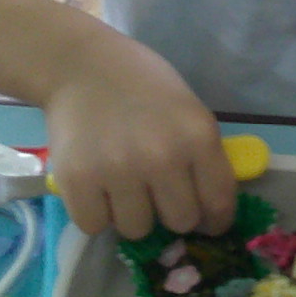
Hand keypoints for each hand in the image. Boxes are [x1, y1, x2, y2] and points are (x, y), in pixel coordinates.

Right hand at [43, 34, 234, 239]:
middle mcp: (161, 158)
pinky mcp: (76, 181)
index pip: (219, 203)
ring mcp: (117, 171)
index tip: (208, 222)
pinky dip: (96, 214)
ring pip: (136, 230)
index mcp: (197, 138)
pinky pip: (94, 226)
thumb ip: (202, 157)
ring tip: (122, 187)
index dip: (216, 219)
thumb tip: (210, 210)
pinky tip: (97, 188)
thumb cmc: (143, 86)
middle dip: (171, 213)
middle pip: (180, 222)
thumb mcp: (190, 112)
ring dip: (131, 215)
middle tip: (158, 196)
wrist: (82, 66)